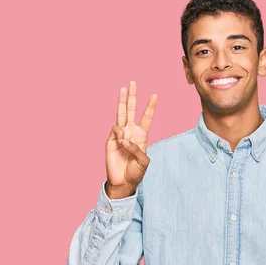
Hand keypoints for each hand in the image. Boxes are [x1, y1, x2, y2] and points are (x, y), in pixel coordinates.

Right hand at [105, 81, 157, 197]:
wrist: (123, 182)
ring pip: (120, 114)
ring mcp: (120, 135)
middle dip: (132, 97)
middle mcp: (130, 132)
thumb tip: (124, 139)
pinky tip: (122, 140)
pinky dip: (119, 132)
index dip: (150, 107)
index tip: (155, 95)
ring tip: (123, 88)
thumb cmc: (136, 172)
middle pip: (131, 110)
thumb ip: (137, 149)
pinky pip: (115, 129)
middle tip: (132, 82)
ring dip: (121, 101)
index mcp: (142, 136)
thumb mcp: (143, 161)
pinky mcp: (110, 140)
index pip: (146, 117)